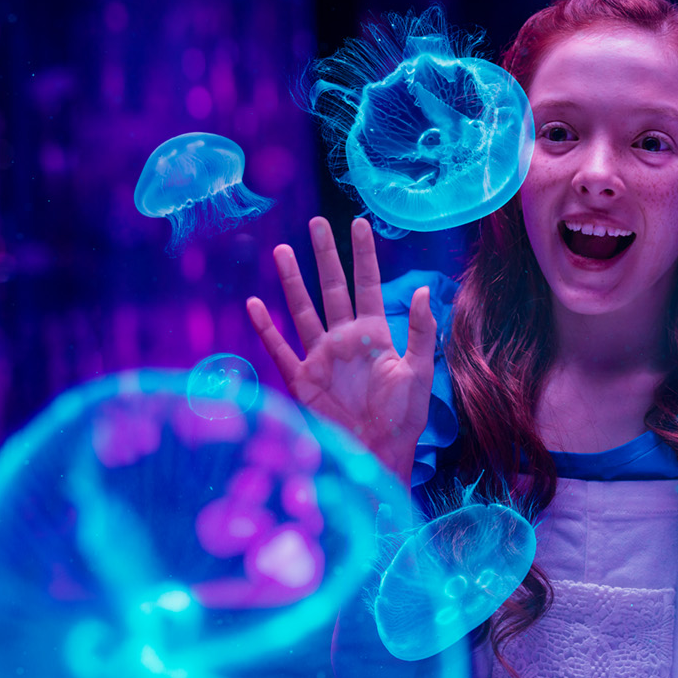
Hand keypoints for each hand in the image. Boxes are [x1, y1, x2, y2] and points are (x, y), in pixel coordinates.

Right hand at [246, 217, 436, 480]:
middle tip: (316, 222)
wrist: (377, 454)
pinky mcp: (301, 379)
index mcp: (376, 334)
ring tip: (282, 250)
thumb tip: (423, 289)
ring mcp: (320, 356)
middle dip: (325, 256)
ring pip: (302, 309)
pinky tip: (254, 304)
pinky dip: (266, 328)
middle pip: (332, 288)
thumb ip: (421, 331)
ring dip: (292, 280)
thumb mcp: (420, 371)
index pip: (368, 284)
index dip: (364, 255)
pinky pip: (279, 349)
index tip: (359, 223)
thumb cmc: (403, 417)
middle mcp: (345, 339)